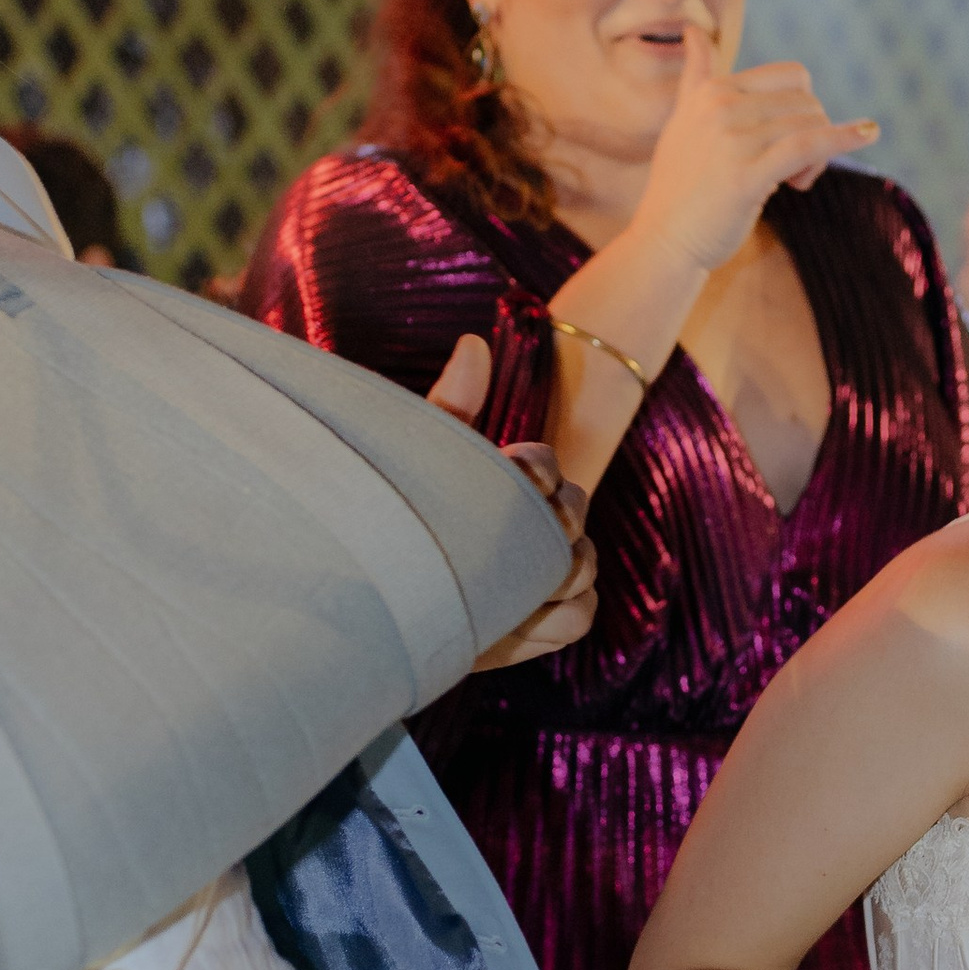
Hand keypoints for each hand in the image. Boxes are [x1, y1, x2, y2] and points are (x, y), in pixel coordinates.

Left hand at [429, 333, 598, 664]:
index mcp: (509, 482)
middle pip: (577, 512)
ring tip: (497, 592)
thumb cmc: (397, 534)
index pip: (545, 464)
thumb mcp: (417, 471)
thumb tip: (474, 344)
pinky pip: (581, 615)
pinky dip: (548, 623)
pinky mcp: (551, 623)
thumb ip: (450, 410)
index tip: (512, 473)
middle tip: (503, 546)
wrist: (382, 618)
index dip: (535, 470)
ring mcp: (549, 575)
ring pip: (585, 568)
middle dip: (548, 528)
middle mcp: (537, 525)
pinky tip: (504, 625)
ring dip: (549, 580)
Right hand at [627, 21, 879, 278]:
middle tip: (794, 173)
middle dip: (814, 134)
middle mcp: (720, 107)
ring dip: (818, 158)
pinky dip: (845, 139)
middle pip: (806, 103)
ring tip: (795, 183)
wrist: (662, 242)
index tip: (789, 142)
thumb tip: (695, 29)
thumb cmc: (679, 187)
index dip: (803, 108)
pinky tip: (869, 133)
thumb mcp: (682, 120)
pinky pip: (809, 146)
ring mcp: (732, 140)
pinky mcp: (746, 176)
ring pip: (810, 126)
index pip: (791, 78)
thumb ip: (696, 75)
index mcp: (712, 90)